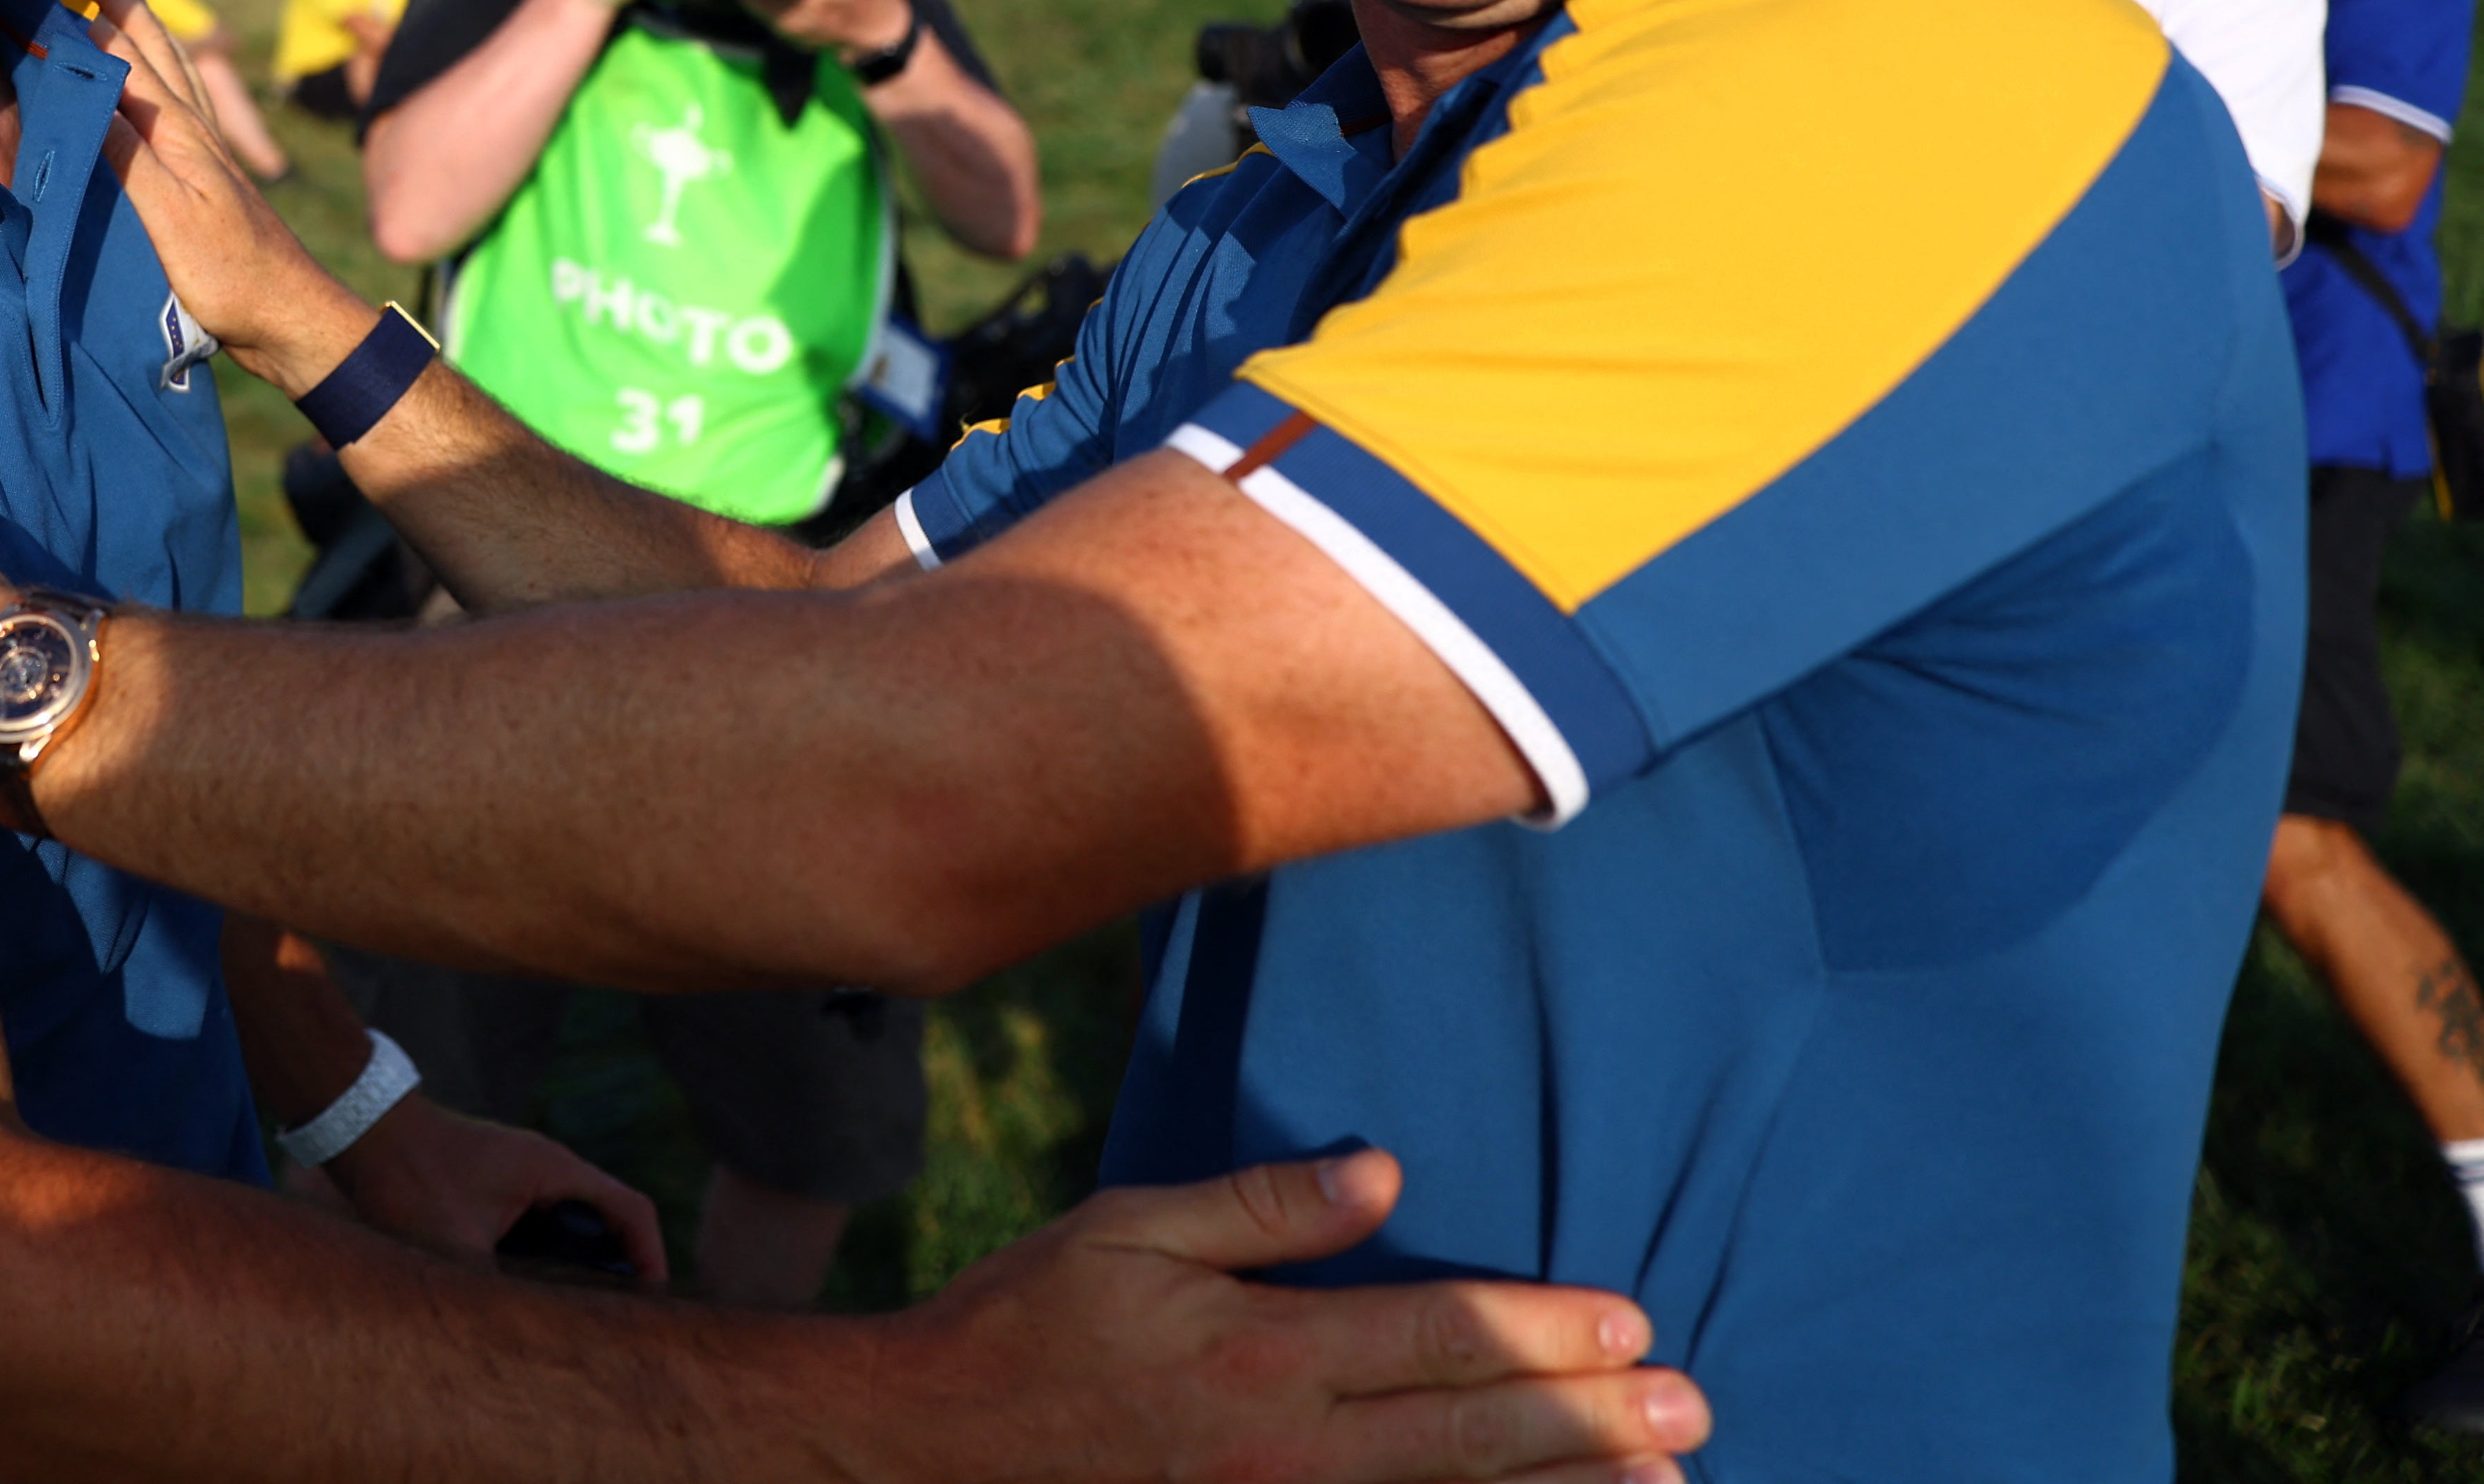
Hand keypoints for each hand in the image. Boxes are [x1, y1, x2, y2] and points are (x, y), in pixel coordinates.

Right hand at [68, 0, 365, 388]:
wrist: (288, 317)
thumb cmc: (229, 274)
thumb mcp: (168, 216)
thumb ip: (125, 152)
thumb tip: (83, 83)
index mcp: (177, 128)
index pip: (122, 54)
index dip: (85, 14)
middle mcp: (193, 127)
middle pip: (153, 46)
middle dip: (115, 2)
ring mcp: (205, 149)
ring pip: (171, 68)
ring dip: (140, 31)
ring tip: (112, 7)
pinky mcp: (208, 176)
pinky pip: (176, 102)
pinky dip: (156, 75)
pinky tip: (150, 87)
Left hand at [317, 1097, 670, 1284]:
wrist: (363, 1128)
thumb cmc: (412, 1180)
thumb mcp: (457, 1247)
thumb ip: (494, 1291)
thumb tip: (516, 1339)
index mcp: (554, 1170)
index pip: (631, 1210)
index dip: (650, 1258)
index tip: (650, 1304)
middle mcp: (546, 1165)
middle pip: (606, 1217)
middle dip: (611, 1269)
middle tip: (602, 1318)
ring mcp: (520, 1170)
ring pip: (569, 1220)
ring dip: (571, 1262)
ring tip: (560, 1310)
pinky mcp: (496, 1180)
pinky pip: (538, 1219)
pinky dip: (540, 1252)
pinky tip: (515, 1288)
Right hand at [876, 1151, 1705, 1483]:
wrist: (933, 1452)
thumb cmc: (1027, 1323)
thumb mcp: (1129, 1228)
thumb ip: (1264, 1205)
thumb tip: (1382, 1174)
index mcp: (1264, 1353)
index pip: (1440, 1336)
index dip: (1543, 1330)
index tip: (1631, 1322)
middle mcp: (1290, 1451)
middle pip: (1472, 1433)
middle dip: (1592, 1420)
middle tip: (1694, 1409)